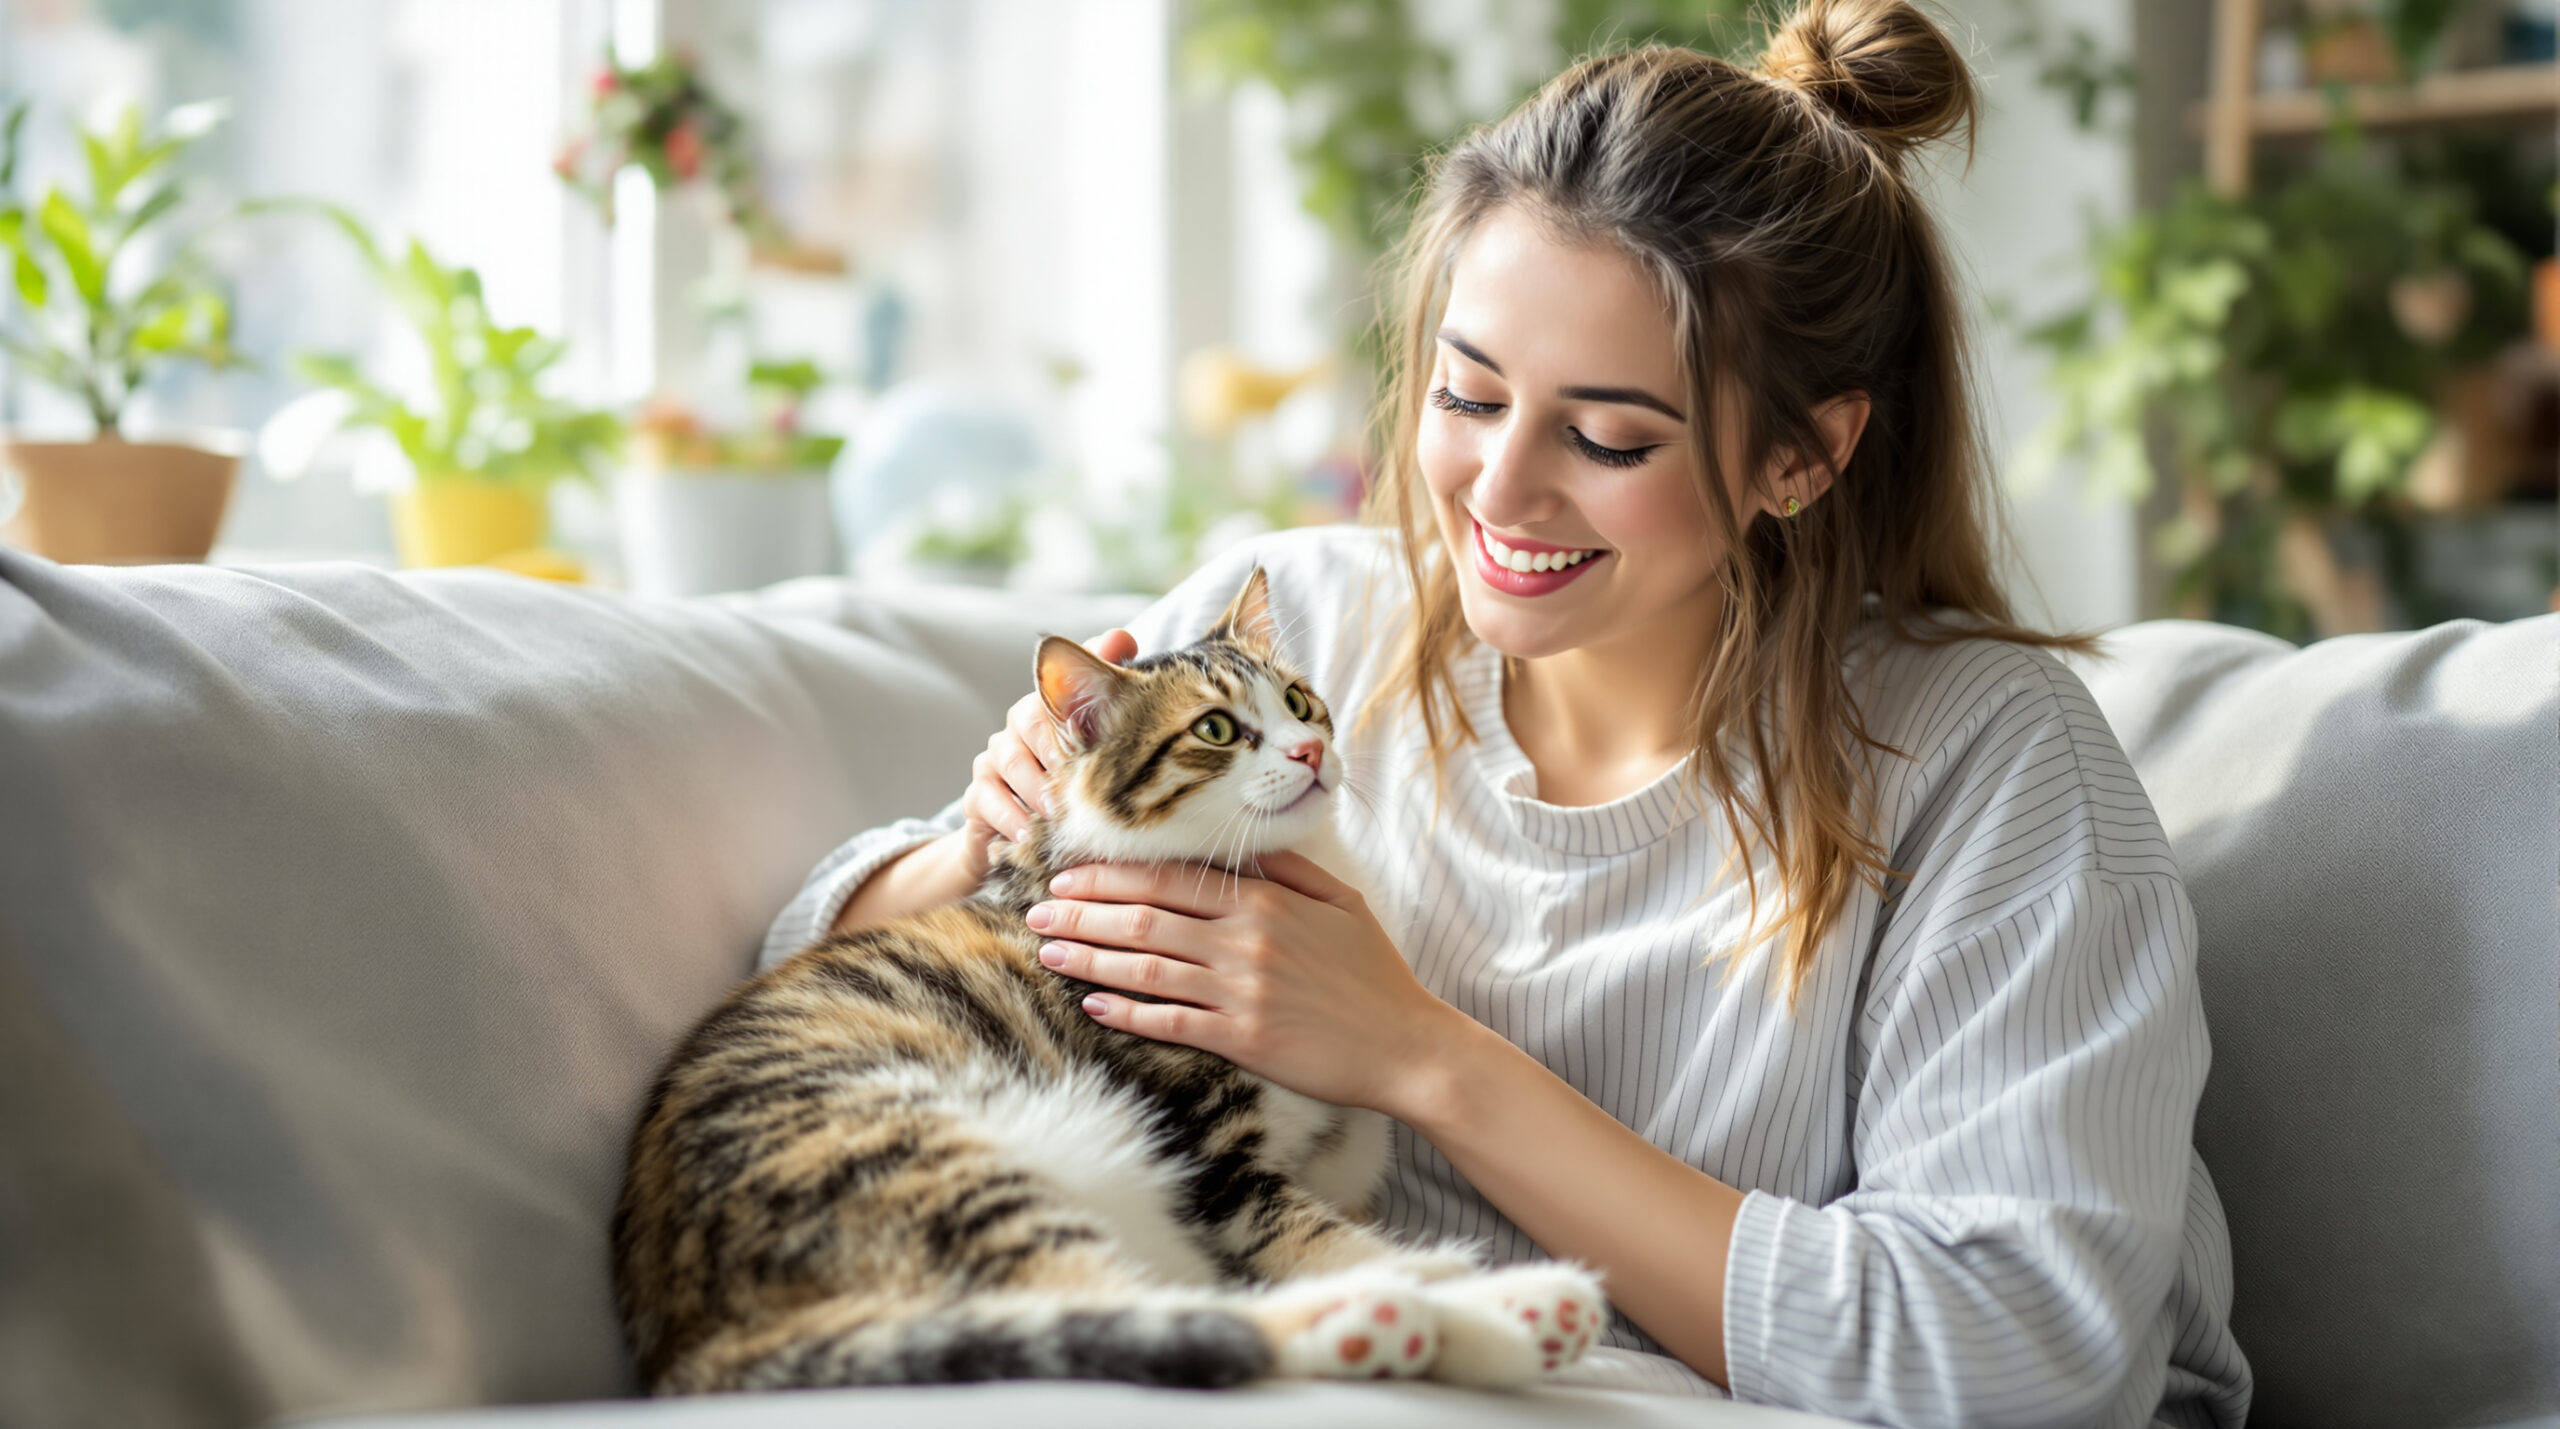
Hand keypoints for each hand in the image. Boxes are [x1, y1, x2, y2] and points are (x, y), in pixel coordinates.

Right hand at [956, 627, 1136, 879]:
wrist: (1029, 839)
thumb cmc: (1074, 787)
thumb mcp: (1101, 750)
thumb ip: (1111, 694)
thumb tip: (1122, 636)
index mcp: (1050, 707)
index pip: (1058, 686)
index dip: (1074, 694)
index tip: (1098, 716)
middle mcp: (1019, 726)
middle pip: (1032, 723)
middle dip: (1057, 752)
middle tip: (1082, 781)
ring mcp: (993, 760)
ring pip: (1009, 762)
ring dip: (1035, 789)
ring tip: (1058, 814)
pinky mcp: (976, 797)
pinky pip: (987, 800)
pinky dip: (1010, 817)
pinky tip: (1029, 834)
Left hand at [1024, 851, 1465, 1113]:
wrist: (1407, 1045)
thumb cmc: (1374, 972)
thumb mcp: (1340, 902)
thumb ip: (1285, 870)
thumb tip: (1237, 845)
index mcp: (1264, 903)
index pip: (1169, 880)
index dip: (1111, 877)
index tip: (1069, 876)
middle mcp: (1244, 942)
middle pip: (1142, 919)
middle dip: (1081, 913)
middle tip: (1036, 912)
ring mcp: (1240, 993)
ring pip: (1144, 969)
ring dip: (1089, 958)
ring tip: (1048, 953)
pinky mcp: (1242, 1041)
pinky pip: (1169, 1023)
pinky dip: (1126, 1013)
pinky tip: (1093, 1004)